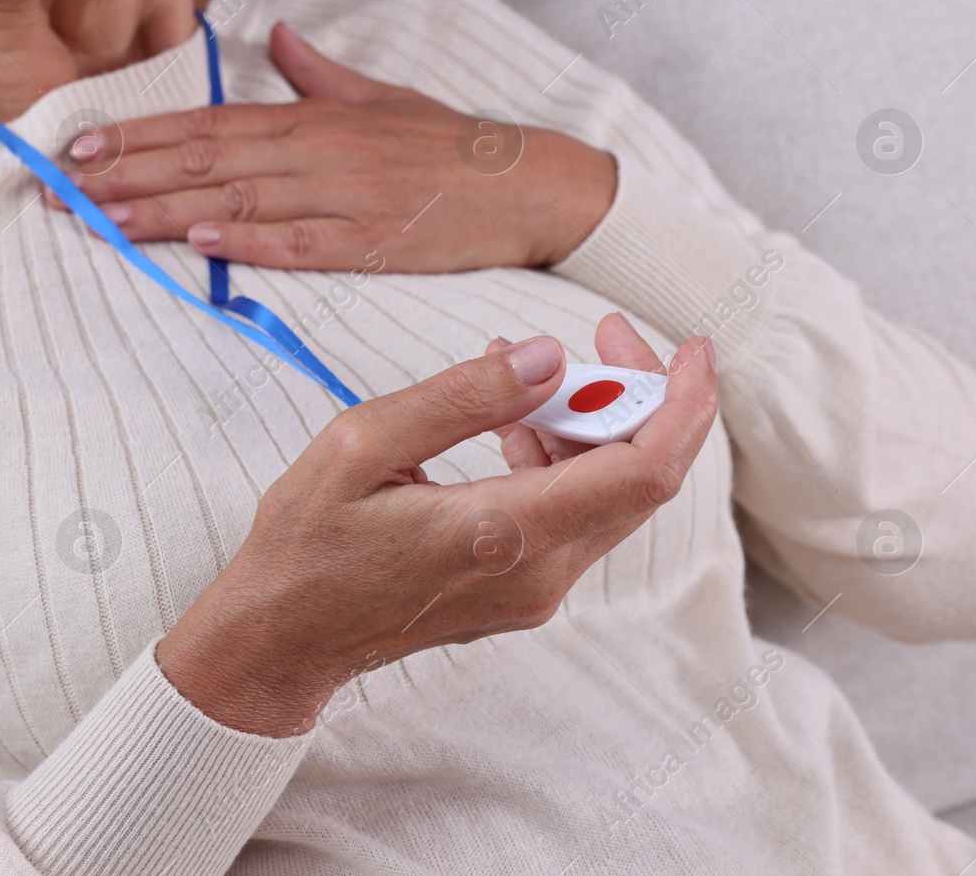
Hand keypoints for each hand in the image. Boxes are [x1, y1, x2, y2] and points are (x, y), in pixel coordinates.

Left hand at [50, 23, 618, 272]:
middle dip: (127, 175)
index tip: (82, 149)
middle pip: (205, 163)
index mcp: (312, 120)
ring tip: (101, 223)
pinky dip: (251, 244)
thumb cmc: (452, 144)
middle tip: (61, 190)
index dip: (140, 135)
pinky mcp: (374, 241)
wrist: (530, 183)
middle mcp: (318, 153)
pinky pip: (303, 243)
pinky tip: (202, 245)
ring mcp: (344, 198)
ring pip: (238, 203)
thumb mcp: (383, 97)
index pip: (208, 126)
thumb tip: (275, 36)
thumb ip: (320, 74)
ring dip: (164, 214)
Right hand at [155, 315, 717, 736]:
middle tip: (604, 334)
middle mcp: (537, 573)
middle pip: (640, 478)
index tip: (694, 348)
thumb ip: (461, 399)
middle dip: (641, 396)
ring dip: (595, 426)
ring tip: (531, 373)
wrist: (281, 640)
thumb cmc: (306, 544)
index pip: (643, 471)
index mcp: (502, 532)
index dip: (684, 405)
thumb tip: (547, 355)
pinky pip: (571, 516)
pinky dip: (561, 460)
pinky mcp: (521, 592)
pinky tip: (510, 424)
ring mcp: (534, 591)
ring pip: (608, 497)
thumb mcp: (362, 444)